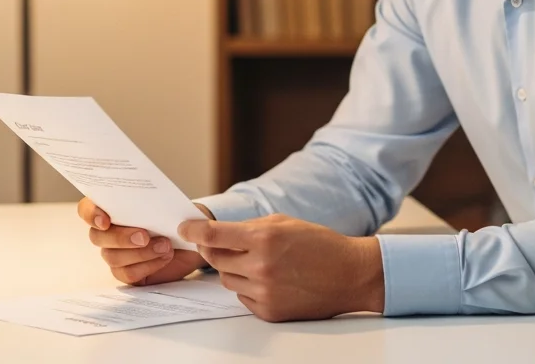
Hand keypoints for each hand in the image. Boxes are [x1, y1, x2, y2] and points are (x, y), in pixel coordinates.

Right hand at [77, 197, 210, 285]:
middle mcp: (108, 232)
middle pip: (97, 237)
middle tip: (144, 236)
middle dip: (121, 237)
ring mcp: (115, 254)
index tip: (106, 220)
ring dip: (140, 252)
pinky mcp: (127, 272)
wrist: (193, 238)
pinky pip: (128, 274)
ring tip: (166, 246)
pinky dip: (148, 265)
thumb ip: (160, 201)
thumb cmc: (178, 216)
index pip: (87, 209)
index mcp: (112, 208)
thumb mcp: (172, 203)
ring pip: (112, 257)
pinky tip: (165, 257)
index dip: (91, 214)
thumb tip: (154, 201)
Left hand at [178, 214, 384, 321]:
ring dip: (235, 270)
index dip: (193, 231)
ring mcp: (264, 292)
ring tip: (260, 263)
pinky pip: (243, 298)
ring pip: (228, 280)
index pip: (213, 235)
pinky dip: (250, 288)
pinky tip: (272, 280)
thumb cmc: (320, 244)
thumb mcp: (285, 223)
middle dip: (216, 250)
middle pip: (215, 259)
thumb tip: (217, 233)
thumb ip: (250, 227)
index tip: (184, 229)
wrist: (350, 274)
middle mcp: (261, 266)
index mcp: (265, 238)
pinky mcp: (268, 311)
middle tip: (225, 245)